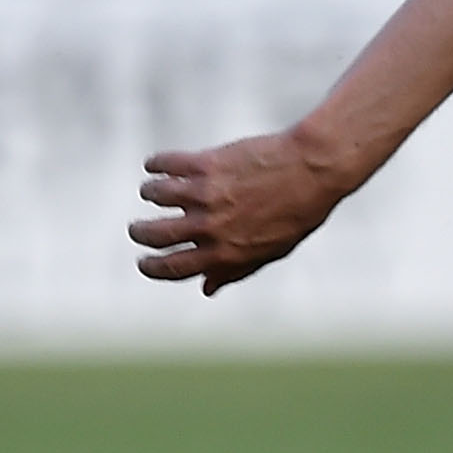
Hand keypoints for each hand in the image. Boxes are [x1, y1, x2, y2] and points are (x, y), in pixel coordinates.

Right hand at [129, 130, 350, 294]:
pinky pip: (166, 164)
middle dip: (140, 234)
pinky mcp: (207, 163)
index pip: (174, 268)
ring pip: (156, 195)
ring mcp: (207, 194)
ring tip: (151, 191)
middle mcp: (212, 227)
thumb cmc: (299, 211)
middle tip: (137, 230)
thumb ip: (235, 269)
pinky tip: (154, 166)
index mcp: (227, 253)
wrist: (315, 168)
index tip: (144, 263)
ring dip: (150, 193)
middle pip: (156, 235)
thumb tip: (206, 288)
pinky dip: (155, 165)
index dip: (152, 268)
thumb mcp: (272, 250)